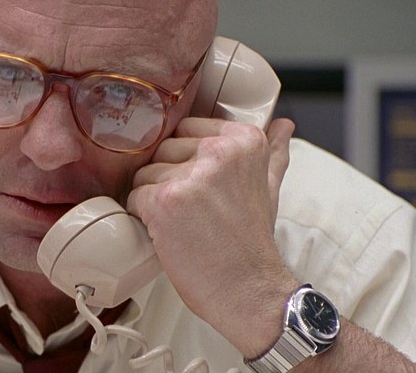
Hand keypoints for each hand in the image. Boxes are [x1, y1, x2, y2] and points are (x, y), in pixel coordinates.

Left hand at [127, 117, 296, 356]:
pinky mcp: (164, 201)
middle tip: (193, 211)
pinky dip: (143, 216)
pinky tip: (168, 232)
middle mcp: (218, 152)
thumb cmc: (252, 243)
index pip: (186, 129)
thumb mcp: (269, 187)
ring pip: (144, 174)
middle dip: (168, 179)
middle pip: (163, 150)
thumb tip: (282, 124)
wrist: (248, 290)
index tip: (200, 185)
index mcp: (244, 141)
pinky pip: (134, 197)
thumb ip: (272, 152)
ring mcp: (190, 176)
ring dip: (154, 199)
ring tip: (183, 223)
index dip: (185, 159)